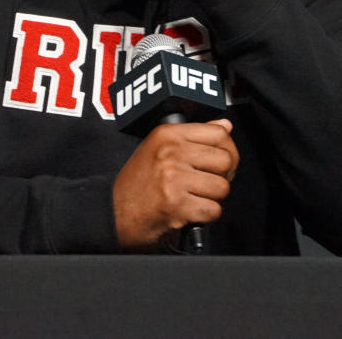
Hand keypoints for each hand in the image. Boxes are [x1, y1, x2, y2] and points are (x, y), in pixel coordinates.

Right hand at [112, 119, 237, 250]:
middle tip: (207, 184)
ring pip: (222, 187)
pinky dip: (205, 216)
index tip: (222, 162)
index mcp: (168, 135)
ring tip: (194, 198)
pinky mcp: (176, 203)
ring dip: (212, 199)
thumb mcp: (159, 149)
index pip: (219, 133)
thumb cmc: (136, 184)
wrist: (113, 214)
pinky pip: (213, 210)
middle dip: (222, 177)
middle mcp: (170, 152)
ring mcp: (173, 177)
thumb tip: (224, 125)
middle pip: (225, 160)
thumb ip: (194, 136)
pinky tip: (189, 211)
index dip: (228, 150)